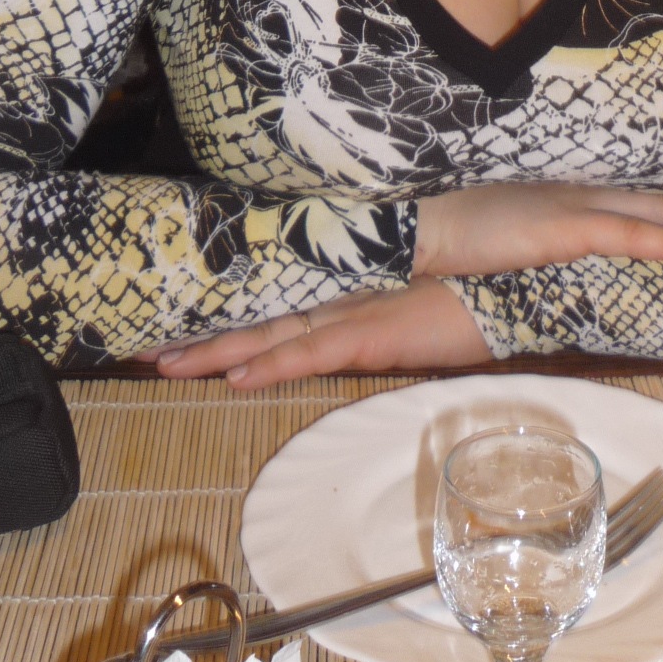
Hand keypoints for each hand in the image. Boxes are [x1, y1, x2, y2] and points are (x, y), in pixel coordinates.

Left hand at [154, 278, 489, 388]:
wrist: (519, 281)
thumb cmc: (476, 289)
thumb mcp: (420, 307)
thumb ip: (383, 309)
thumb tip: (357, 311)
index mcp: (350, 294)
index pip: (278, 308)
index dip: (230, 318)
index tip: (178, 328)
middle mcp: (342, 300)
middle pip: (260, 321)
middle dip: (203, 338)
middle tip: (143, 349)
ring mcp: (357, 313)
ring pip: (273, 334)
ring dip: (219, 352)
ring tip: (162, 363)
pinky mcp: (376, 332)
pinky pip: (316, 351)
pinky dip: (277, 365)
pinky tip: (238, 381)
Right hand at [412, 181, 662, 277]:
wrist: (423, 220)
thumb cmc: (463, 231)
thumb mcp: (518, 234)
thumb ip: (552, 241)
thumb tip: (570, 254)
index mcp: (578, 197)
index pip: (649, 199)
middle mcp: (586, 195)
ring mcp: (576, 208)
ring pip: (661, 210)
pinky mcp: (562, 229)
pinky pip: (624, 235)